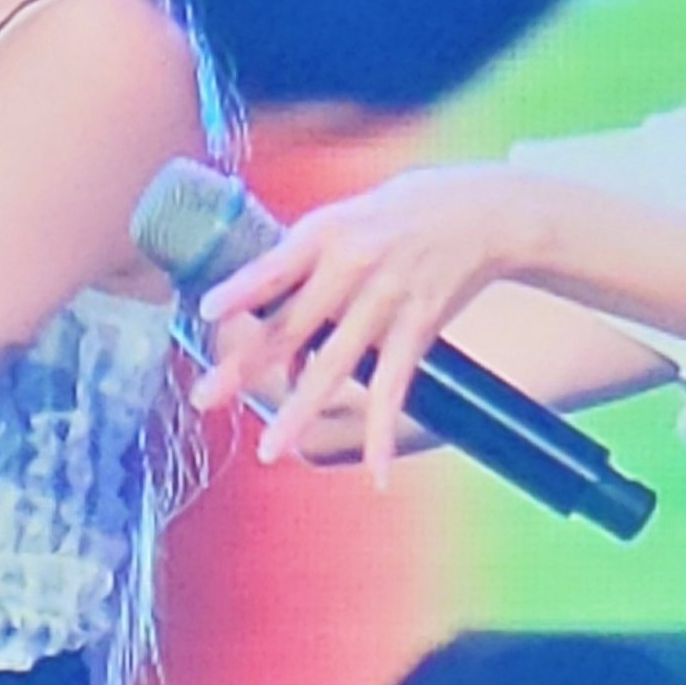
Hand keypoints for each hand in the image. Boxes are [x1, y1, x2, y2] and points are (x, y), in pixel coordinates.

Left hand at [192, 164, 552, 482]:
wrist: (482, 212)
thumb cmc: (396, 214)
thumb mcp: (342, 218)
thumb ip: (301, 264)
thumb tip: (262, 319)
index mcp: (324, 233)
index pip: (273, 266)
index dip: (240, 290)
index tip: (205, 313)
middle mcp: (352, 266)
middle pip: (290, 326)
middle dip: (244, 368)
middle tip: (203, 399)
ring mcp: (386, 300)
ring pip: (334, 366)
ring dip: (300, 411)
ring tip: (269, 450)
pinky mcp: (418, 326)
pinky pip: (394, 387)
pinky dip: (383, 431)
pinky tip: (374, 472)